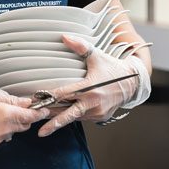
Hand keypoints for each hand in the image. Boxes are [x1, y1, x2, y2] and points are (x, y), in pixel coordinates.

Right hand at [0, 88, 48, 148]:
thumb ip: (12, 100)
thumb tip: (27, 103)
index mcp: (6, 114)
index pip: (30, 116)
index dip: (39, 113)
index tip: (45, 110)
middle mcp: (4, 129)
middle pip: (24, 124)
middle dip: (23, 117)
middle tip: (14, 108)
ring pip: (13, 131)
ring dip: (11, 123)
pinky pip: (3, 136)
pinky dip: (1, 130)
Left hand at [36, 34, 150, 136]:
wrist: (132, 83)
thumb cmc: (112, 68)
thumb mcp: (97, 55)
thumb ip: (80, 46)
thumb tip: (64, 36)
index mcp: (90, 88)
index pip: (65, 94)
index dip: (49, 98)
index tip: (36, 100)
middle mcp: (93, 103)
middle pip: (68, 115)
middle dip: (53, 124)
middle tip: (39, 131)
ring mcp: (97, 113)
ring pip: (74, 118)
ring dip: (60, 119)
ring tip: (45, 123)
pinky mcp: (100, 118)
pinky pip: (83, 118)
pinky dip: (74, 116)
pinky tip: (63, 115)